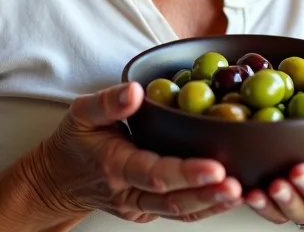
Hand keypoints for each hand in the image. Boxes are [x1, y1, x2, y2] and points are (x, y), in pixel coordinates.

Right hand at [28, 81, 243, 222]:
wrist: (60, 180)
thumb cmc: (74, 143)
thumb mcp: (81, 113)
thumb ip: (108, 102)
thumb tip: (136, 90)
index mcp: (115, 166)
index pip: (153, 173)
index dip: (186, 173)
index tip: (215, 167)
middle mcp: (129, 193)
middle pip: (173, 200)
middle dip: (207, 194)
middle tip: (237, 185)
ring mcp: (140, 207)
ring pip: (180, 212)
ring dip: (212, 204)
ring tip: (243, 193)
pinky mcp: (149, 211)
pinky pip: (180, 212)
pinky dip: (207, 206)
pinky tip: (231, 197)